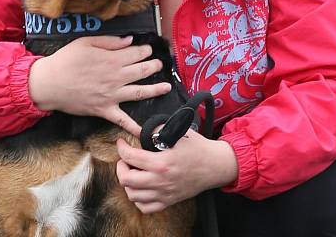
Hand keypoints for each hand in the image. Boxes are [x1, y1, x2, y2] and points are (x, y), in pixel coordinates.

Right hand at [28, 35, 170, 135]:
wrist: (49, 83)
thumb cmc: (65, 60)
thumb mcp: (86, 42)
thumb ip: (110, 41)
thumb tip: (129, 41)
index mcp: (112, 59)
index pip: (135, 53)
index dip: (145, 50)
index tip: (149, 49)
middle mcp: (116, 77)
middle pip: (141, 71)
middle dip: (153, 66)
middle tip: (160, 65)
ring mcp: (112, 95)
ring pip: (139, 92)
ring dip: (155, 90)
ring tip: (166, 87)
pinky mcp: (105, 109)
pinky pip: (122, 120)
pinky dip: (134, 127)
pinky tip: (146, 132)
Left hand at [115, 131, 238, 213]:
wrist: (215, 166)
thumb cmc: (198, 148)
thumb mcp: (178, 132)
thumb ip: (158, 128)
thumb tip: (143, 128)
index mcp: (161, 163)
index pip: (130, 157)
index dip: (121, 148)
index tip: (121, 143)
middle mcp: (160, 181)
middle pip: (126, 180)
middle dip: (121, 167)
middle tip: (125, 160)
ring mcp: (164, 194)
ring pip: (133, 195)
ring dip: (128, 183)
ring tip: (132, 172)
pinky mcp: (169, 201)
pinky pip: (145, 207)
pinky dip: (138, 199)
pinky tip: (140, 188)